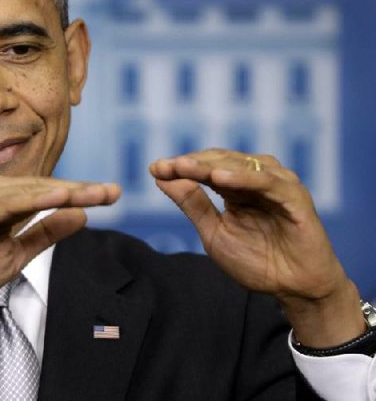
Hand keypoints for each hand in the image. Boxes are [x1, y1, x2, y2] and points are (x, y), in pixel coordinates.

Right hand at [0, 174, 119, 370]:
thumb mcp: (16, 255)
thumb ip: (45, 233)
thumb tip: (80, 216)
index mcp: (6, 202)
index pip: (50, 196)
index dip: (81, 195)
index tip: (113, 195)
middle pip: (45, 187)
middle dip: (80, 190)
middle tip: (113, 192)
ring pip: (30, 191)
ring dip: (63, 191)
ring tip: (94, 194)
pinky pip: (7, 202)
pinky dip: (33, 198)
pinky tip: (58, 198)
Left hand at [149, 149, 363, 345]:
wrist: (294, 289)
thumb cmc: (257, 261)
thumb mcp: (214, 232)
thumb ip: (192, 203)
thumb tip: (160, 176)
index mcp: (236, 186)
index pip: (205, 168)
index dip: (180, 167)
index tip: (155, 168)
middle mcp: (256, 179)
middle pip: (220, 161)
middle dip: (192, 163)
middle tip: (167, 166)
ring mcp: (277, 185)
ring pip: (242, 166)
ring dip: (212, 165)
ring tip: (185, 167)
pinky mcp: (295, 198)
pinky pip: (268, 183)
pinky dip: (244, 178)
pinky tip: (220, 178)